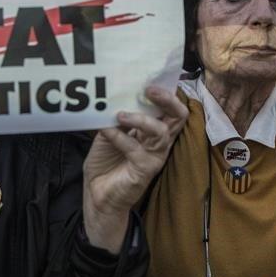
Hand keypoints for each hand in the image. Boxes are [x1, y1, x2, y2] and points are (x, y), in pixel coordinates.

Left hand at [82, 86, 187, 252]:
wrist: (96, 196)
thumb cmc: (105, 165)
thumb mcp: (109, 135)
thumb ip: (116, 120)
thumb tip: (117, 99)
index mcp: (153, 132)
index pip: (170, 110)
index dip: (167, 94)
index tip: (152, 80)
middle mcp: (159, 143)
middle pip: (178, 117)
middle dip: (168, 100)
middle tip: (150, 89)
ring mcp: (155, 156)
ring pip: (160, 131)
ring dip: (141, 119)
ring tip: (120, 114)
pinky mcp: (145, 170)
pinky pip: (136, 149)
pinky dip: (120, 137)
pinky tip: (107, 132)